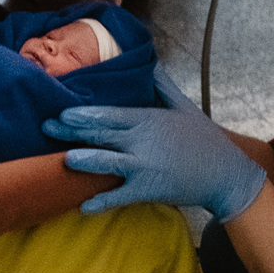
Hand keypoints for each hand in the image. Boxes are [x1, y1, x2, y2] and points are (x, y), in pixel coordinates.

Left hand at [42, 68, 266, 221]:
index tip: (63, 111)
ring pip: (108, 162)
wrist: (227, 173)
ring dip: (86, 161)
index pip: (110, 114)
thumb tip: (149, 65)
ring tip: (65, 159)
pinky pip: (121, 196)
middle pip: (102, 134)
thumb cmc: (204, 139)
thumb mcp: (184, 107)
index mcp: (149, 119)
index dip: (85, 113)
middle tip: (46, 126)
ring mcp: (146, 166)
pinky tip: (84, 207)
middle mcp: (144, 141)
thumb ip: (162, 87)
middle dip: (72, 131)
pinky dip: (102, 202)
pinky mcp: (150, 189)